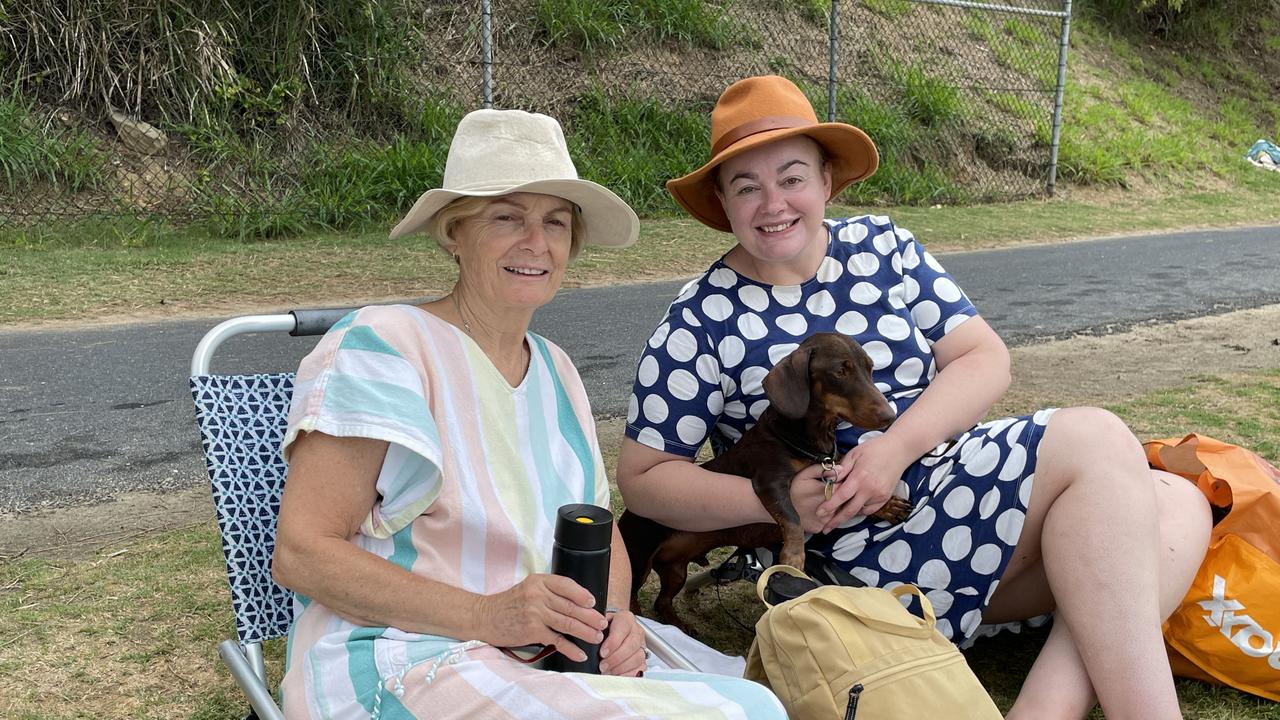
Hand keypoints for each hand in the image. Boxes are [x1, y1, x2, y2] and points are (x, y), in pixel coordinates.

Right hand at [476, 574, 606, 662]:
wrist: (484, 617)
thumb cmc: (508, 604)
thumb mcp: (528, 589)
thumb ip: (548, 592)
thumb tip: (575, 602)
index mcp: (539, 581)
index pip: (567, 584)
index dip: (582, 594)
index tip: (593, 602)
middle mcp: (538, 595)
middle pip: (571, 606)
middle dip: (590, 616)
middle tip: (603, 623)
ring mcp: (535, 613)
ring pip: (568, 623)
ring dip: (586, 632)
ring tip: (597, 637)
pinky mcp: (532, 631)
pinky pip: (557, 640)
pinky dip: (571, 648)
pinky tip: (580, 654)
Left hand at [599, 609, 645, 676]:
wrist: (611, 630)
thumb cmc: (603, 628)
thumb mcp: (598, 624)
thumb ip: (595, 630)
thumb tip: (590, 640)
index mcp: (626, 618)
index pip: (623, 628)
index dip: (613, 642)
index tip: (602, 653)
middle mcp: (636, 630)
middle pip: (632, 645)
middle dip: (616, 658)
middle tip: (603, 666)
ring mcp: (641, 645)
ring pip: (637, 657)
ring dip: (621, 667)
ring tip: (608, 671)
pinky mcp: (643, 658)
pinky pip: (640, 668)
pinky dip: (628, 674)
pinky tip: (616, 675)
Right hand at [789, 460, 849, 532]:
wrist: (779, 507)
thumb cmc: (793, 487)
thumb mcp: (805, 474)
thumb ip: (823, 469)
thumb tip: (842, 468)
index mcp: (826, 492)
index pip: (844, 487)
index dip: (841, 484)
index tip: (834, 482)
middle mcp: (827, 508)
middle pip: (843, 502)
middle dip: (839, 496)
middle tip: (827, 492)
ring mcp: (823, 520)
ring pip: (837, 513)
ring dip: (835, 507)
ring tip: (821, 501)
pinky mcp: (819, 528)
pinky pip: (829, 522)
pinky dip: (828, 517)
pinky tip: (819, 511)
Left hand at [818, 435, 913, 532]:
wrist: (899, 449)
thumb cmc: (874, 449)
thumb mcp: (854, 454)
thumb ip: (841, 469)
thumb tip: (828, 479)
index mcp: (860, 477)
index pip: (842, 496)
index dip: (829, 506)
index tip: (819, 513)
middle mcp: (870, 489)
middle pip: (850, 511)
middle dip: (836, 521)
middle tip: (825, 529)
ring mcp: (879, 495)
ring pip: (859, 511)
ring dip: (847, 515)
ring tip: (836, 519)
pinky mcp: (885, 498)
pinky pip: (869, 510)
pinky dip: (860, 511)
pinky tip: (853, 508)